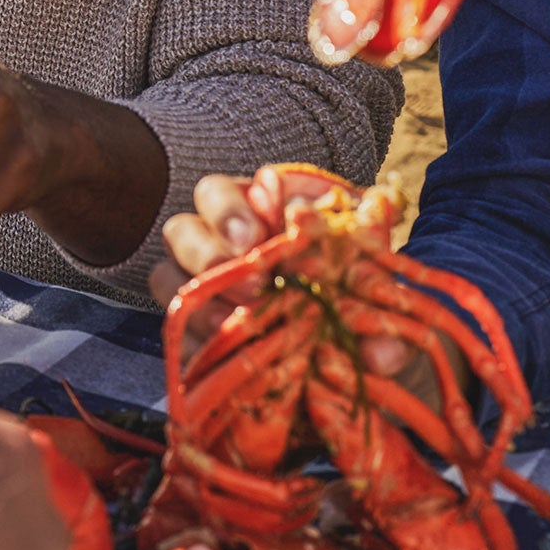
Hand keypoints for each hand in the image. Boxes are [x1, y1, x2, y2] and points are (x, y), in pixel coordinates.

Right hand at [150, 170, 455, 410]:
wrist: (353, 335)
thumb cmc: (355, 286)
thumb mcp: (373, 284)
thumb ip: (381, 304)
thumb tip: (383, 352)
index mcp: (251, 210)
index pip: (215, 192)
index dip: (226, 211)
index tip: (254, 239)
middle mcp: (215, 241)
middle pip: (182, 232)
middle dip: (209, 256)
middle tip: (253, 288)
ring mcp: (200, 285)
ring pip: (166, 277)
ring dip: (199, 302)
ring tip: (233, 326)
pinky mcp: (196, 330)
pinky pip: (177, 333)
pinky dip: (195, 344)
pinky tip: (221, 357)